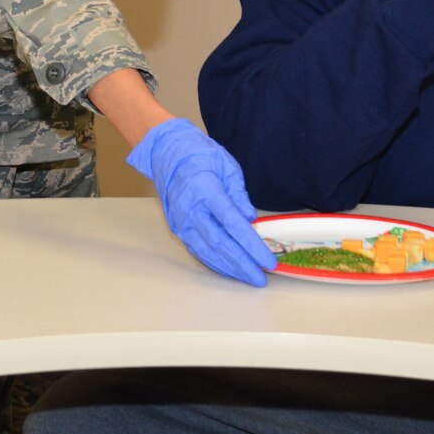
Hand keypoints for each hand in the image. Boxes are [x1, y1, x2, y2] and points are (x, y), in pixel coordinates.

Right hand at [126, 118, 276, 285]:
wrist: (166, 154)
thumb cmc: (199, 156)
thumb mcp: (226, 165)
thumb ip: (238, 193)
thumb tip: (250, 219)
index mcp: (205, 191)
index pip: (232, 223)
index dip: (251, 245)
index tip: (267, 260)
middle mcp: (191, 210)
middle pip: (220, 243)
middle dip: (243, 264)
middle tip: (261, 278)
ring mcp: (182, 222)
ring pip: (208, 252)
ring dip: (230, 268)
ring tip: (249, 278)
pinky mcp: (178, 229)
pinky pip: (198, 251)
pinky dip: (215, 263)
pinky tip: (230, 270)